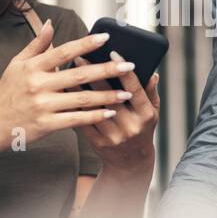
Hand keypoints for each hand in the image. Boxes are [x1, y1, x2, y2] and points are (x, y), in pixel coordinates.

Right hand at [0, 21, 137, 152]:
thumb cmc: (7, 92)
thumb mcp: (16, 65)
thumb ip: (36, 46)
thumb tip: (51, 24)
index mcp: (32, 67)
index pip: (64, 51)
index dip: (86, 44)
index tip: (106, 37)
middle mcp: (38, 85)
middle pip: (78, 75)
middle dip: (106, 69)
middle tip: (129, 65)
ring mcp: (42, 106)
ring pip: (81, 99)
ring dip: (107, 95)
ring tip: (128, 92)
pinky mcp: (46, 125)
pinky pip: (76, 119)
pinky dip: (94, 116)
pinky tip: (111, 112)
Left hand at [72, 50, 159, 174]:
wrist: (129, 163)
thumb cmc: (141, 130)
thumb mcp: (152, 113)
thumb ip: (150, 92)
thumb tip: (152, 72)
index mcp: (145, 115)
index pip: (134, 89)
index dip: (123, 70)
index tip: (113, 53)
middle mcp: (130, 126)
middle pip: (109, 96)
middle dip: (94, 74)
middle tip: (80, 57)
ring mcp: (113, 136)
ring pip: (92, 107)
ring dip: (78, 88)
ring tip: (67, 72)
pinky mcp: (97, 142)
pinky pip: (82, 120)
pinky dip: (72, 104)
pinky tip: (64, 91)